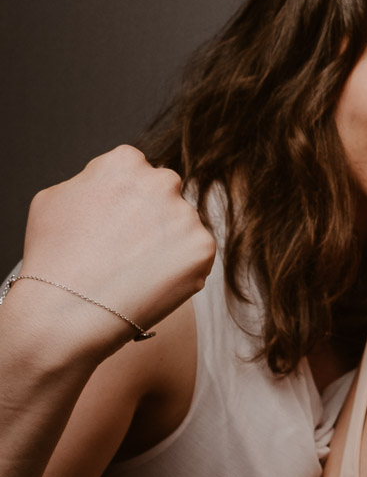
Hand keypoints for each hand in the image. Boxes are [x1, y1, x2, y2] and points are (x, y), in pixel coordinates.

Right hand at [19, 145, 215, 344]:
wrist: (67, 313)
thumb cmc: (53, 258)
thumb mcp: (52, 198)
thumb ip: (90, 180)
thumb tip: (109, 181)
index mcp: (124, 162)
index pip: (134, 170)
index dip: (122, 198)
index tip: (112, 220)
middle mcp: (162, 181)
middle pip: (164, 193)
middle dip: (149, 215)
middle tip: (125, 247)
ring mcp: (186, 215)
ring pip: (181, 225)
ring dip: (165, 242)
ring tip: (132, 270)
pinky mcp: (203, 248)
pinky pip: (194, 254)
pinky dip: (178, 268)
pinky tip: (149, 282)